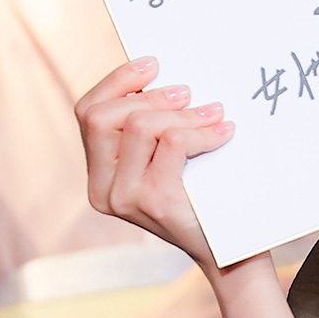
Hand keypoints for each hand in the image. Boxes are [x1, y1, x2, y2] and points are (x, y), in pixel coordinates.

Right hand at [75, 57, 232, 273]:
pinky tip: (224, 132)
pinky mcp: (152, 201)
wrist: (232, 253)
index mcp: (99, 176)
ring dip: (183, 114)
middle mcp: (102, 189)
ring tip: (215, 113)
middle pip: (102, 116)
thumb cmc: (203, 200)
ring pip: (139, 125)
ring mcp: (123, 198)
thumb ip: (151, 130)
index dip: (116, 82)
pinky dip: (202, 132)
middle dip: (149, 96)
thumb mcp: (169, 162)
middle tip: (189, 93)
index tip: (152, 64)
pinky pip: (171, 142)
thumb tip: (160, 75)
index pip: (87, 114)